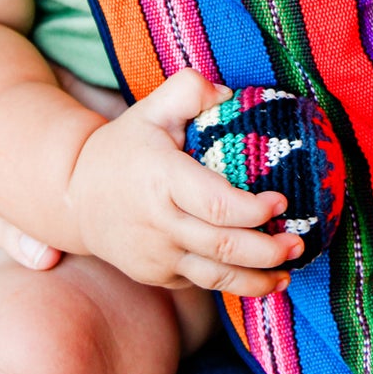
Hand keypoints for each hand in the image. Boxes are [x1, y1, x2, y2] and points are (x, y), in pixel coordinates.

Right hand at [62, 70, 300, 296]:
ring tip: (288, 272)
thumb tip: (229, 94)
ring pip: (215, 278)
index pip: (214, 204)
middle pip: (223, 247)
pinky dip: (233, 283)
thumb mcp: (150, 108)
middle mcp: (158, 223)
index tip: (282, 202)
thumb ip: (189, 90)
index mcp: (161, 178)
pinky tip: (260, 275)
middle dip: (267, 251)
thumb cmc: (123, 148)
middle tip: (298, 243)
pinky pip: (200, 282)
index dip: (252, 210)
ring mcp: (156, 256)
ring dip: (258, 280)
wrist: (74, 198)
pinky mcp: (156, 276)